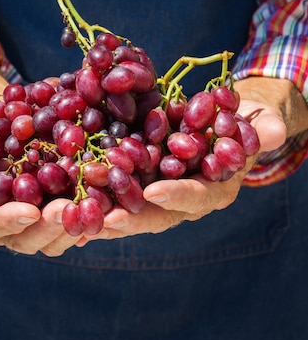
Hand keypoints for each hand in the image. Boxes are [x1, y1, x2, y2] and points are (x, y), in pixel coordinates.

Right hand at [0, 53, 80, 256]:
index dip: (9, 222)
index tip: (30, 211)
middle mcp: (8, 223)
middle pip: (28, 239)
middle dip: (48, 228)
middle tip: (68, 208)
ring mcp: (38, 219)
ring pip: (58, 237)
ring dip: (76, 225)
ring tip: (94, 205)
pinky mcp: (63, 207)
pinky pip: (80, 219)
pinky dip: (95, 213)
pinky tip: (110, 202)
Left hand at [77, 77, 307, 245]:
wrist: (225, 118)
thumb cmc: (244, 121)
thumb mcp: (257, 122)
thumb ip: (262, 130)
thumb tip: (270, 132)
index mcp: (214, 189)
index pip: (195, 197)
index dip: (177, 196)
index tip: (154, 191)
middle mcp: (183, 197)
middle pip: (156, 214)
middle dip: (129, 218)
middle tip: (102, 221)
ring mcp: (158, 190)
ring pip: (129, 207)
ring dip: (103, 211)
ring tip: (75, 214)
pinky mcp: (139, 178)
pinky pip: (116, 190)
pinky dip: (94, 194)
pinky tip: (68, 196)